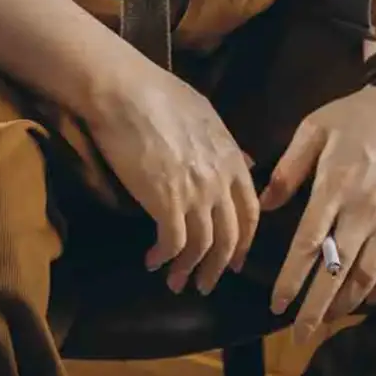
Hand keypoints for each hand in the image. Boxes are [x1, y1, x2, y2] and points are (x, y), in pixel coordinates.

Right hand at [85, 64, 259, 294]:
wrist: (125, 91)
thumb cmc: (158, 94)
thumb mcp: (205, 113)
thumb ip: (227, 145)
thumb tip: (246, 162)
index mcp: (231, 157)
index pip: (250, 212)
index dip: (243, 241)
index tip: (233, 260)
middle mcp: (220, 180)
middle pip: (229, 237)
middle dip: (217, 266)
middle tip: (205, 284)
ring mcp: (195, 193)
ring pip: (203, 247)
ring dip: (189, 270)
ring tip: (176, 282)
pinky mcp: (166, 203)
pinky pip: (173, 244)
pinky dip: (164, 258)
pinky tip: (152, 261)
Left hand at [261, 83, 375, 344]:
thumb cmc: (356, 115)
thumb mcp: (313, 129)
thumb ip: (287, 170)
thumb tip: (264, 205)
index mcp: (334, 186)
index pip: (308, 246)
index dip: (291, 280)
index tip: (276, 305)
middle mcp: (365, 209)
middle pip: (337, 271)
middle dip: (316, 308)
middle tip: (299, 334)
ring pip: (369, 275)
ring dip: (347, 302)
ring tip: (328, 317)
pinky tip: (368, 297)